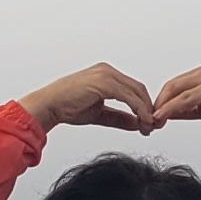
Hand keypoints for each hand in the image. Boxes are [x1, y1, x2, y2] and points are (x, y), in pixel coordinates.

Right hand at [19, 62, 157, 133]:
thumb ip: (119, 117)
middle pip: (139, 89)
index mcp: (106, 75)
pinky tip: (142, 122)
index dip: (144, 106)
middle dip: (149, 109)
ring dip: (146, 111)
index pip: (134, 88)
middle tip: (152, 127)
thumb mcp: (99, 114)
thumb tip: (137, 124)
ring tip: (148, 128)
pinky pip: (129, 97)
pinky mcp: (104, 83)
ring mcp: (106, 75)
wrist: (49, 105)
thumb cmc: (67, 107)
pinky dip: (139, 110)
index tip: (149, 122)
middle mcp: (108, 71)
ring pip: (136, 92)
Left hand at [148, 67, 200, 139]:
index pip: (173, 85)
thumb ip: (186, 109)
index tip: (153, 116)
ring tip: (153, 122)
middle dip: (157, 104)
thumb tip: (167, 114)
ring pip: (175, 91)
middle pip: (171, 86)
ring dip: (161, 108)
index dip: (160, 101)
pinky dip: (170, 109)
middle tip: (149, 121)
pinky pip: (184, 100)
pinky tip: (162, 118)